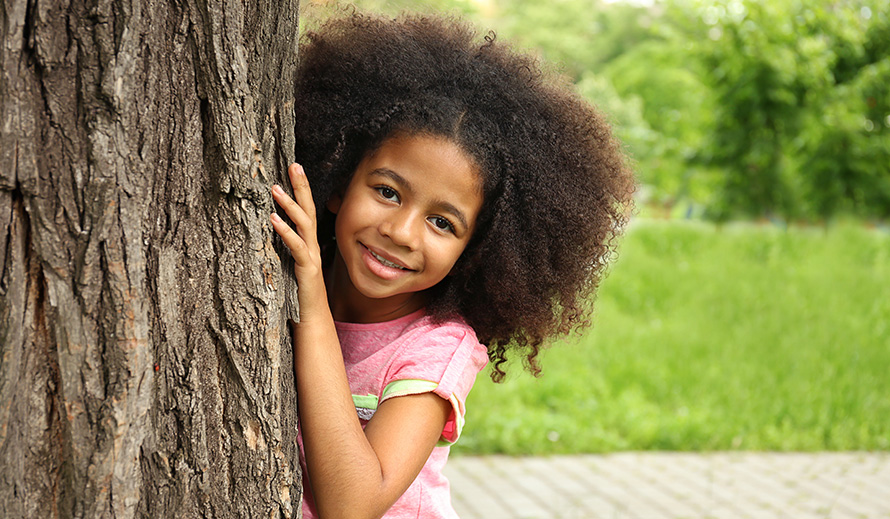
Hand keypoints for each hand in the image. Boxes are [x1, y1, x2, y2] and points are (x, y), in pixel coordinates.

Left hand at [271, 163, 326, 320]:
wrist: (311, 320)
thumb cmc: (297, 295)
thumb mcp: (287, 266)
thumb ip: (281, 249)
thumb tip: (264, 231)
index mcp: (307, 244)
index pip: (307, 211)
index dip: (302, 189)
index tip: (294, 169)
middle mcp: (312, 246)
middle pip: (309, 210)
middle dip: (301, 187)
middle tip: (293, 165)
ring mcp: (310, 257)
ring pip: (304, 225)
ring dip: (290, 205)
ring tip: (275, 189)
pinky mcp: (306, 269)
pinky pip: (296, 247)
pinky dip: (285, 231)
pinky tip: (273, 219)